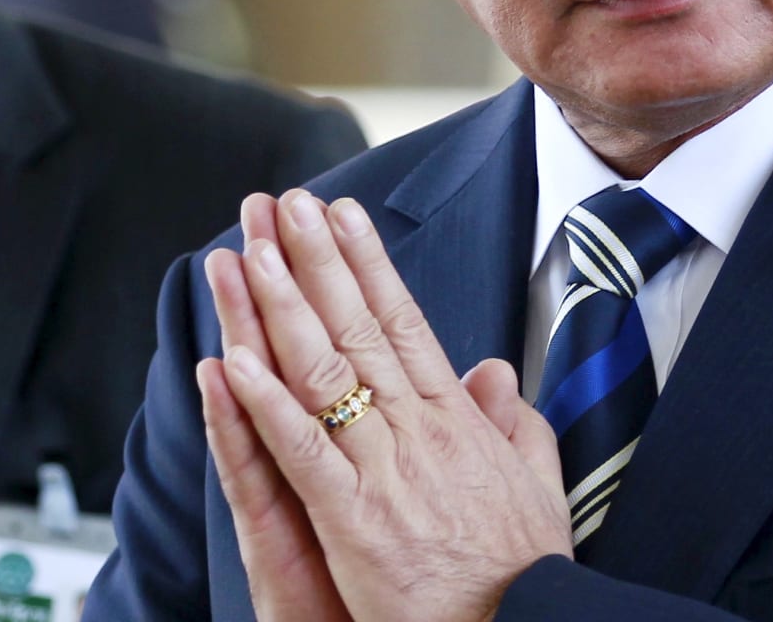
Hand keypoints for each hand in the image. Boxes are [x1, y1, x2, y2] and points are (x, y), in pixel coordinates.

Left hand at [202, 190, 571, 621]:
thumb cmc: (522, 567)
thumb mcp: (536, 480)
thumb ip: (513, 422)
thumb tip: (494, 371)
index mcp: (458, 419)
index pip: (406, 322)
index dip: (370, 264)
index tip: (344, 216)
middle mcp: (420, 429)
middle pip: (359, 327)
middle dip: (318, 260)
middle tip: (288, 204)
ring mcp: (385, 469)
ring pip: (325, 371)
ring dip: (283, 306)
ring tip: (253, 252)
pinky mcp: (353, 518)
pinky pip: (302, 452)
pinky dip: (266, 404)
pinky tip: (236, 361)